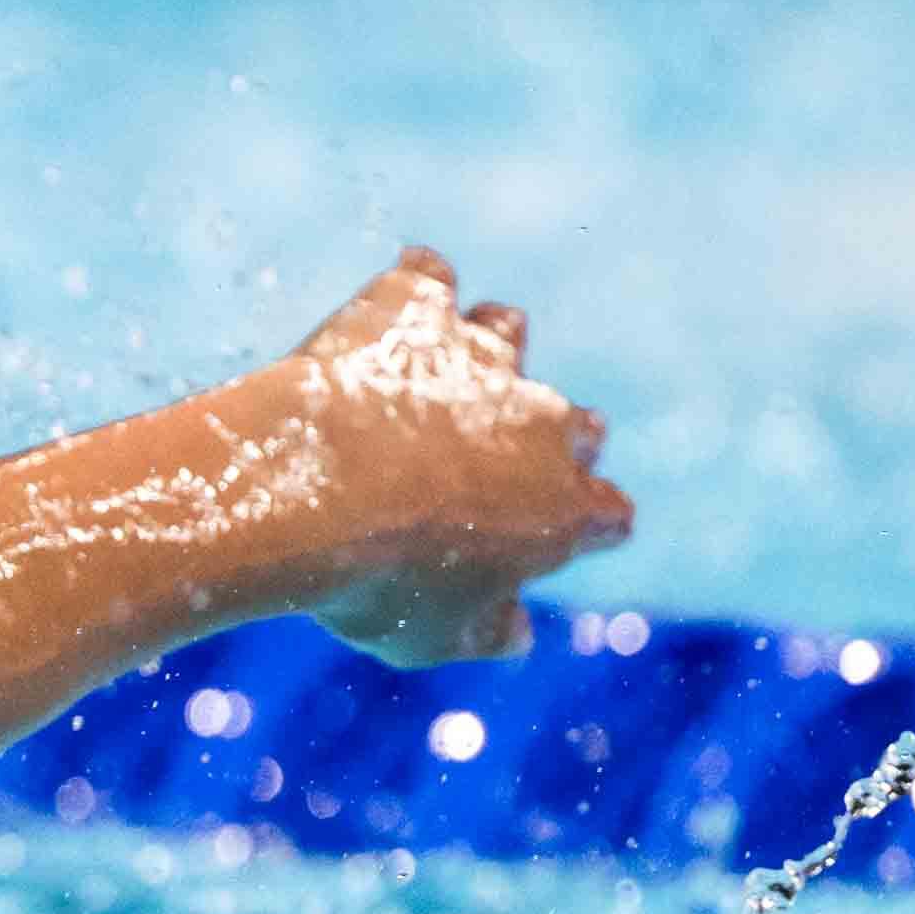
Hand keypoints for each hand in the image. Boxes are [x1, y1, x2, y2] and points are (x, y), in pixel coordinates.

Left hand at [261, 249, 633, 665]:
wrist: (305, 494)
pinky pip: (427, 276)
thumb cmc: (372, 581)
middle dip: (538, 436)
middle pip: (574, 421)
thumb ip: (487, 632)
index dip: (577, 521)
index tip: (532, 531)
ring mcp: (482, 360)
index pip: (608, 513)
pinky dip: (410, 288)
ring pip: (508, 331)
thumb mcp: (432, 637)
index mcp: (567, 507)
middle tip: (476, 458)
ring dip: (480, 348)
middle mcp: (544, 422)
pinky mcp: (416, 311)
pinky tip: (381, 310)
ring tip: (432, 372)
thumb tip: (514, 631)